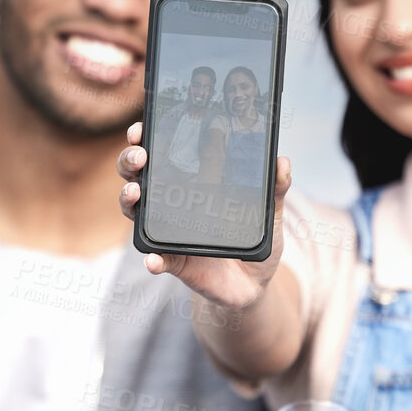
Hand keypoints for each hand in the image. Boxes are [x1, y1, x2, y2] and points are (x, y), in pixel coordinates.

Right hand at [116, 121, 290, 309]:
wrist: (253, 283)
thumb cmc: (255, 240)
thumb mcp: (270, 212)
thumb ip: (276, 188)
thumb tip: (283, 162)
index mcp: (190, 183)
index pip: (162, 153)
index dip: (146, 138)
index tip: (142, 127)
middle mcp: (170, 204)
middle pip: (138, 175)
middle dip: (130, 161)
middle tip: (140, 155)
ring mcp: (167, 233)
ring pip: (136, 211)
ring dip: (128, 199)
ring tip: (135, 192)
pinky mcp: (173, 262)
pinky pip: (156, 259)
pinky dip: (152, 259)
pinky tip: (153, 259)